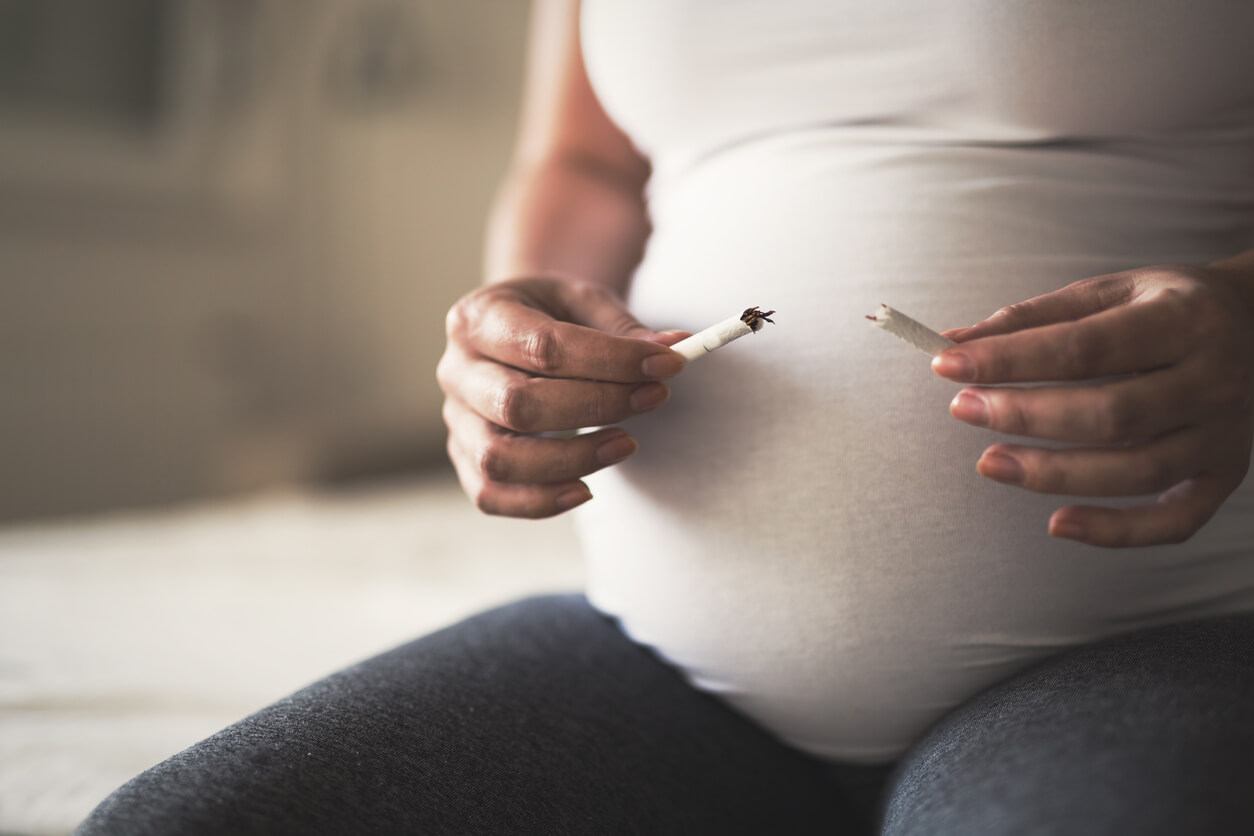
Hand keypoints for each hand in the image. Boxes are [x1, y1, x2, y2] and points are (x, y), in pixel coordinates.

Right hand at [437, 276, 685, 517]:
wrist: (515, 329)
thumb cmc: (552, 315)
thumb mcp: (585, 302)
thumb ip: (624, 328)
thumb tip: (672, 351)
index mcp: (480, 317)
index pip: (544, 347)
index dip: (611, 360)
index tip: (668, 365)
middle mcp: (456, 370)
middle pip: (517, 404)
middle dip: (595, 408)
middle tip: (652, 398)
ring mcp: (455, 419)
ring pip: (500, 458)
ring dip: (572, 459)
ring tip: (627, 445)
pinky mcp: (464, 457)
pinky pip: (491, 494)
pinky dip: (540, 500)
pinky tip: (586, 489)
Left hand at [932, 264, 1253, 547]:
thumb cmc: (1167, 306)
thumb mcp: (1110, 291)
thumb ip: (1033, 318)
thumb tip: (953, 344)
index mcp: (1184, 319)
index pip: (1087, 347)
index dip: (1012, 358)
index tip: (948, 363)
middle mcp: (1214, 379)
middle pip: (1114, 413)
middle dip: (1027, 415)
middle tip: (963, 409)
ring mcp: (1225, 434)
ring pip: (1138, 470)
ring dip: (1055, 473)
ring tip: (989, 463)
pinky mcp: (1224, 476)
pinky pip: (1175, 521)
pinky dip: (1116, 532)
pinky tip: (1057, 524)